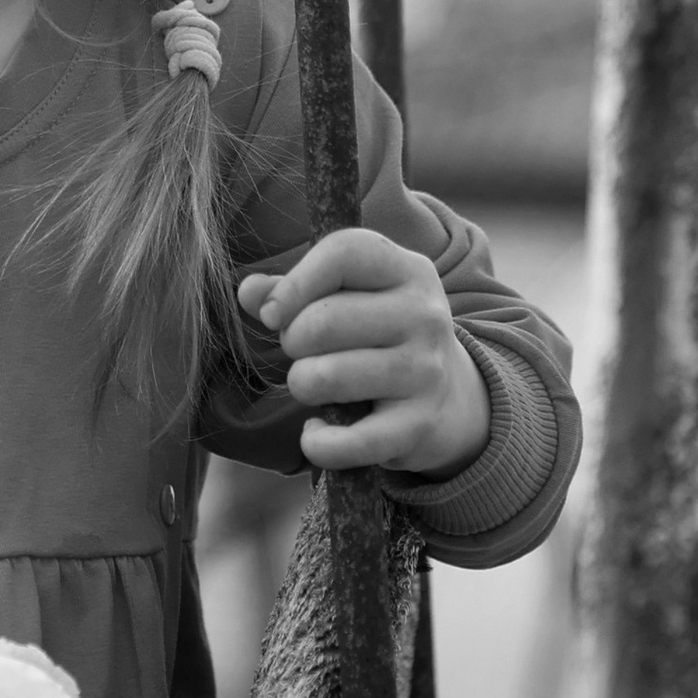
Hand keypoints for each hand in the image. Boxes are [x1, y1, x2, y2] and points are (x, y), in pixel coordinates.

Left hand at [237, 227, 489, 478]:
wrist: (448, 399)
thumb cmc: (378, 337)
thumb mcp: (348, 297)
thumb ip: (291, 290)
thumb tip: (250, 293)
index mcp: (407, 270)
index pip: (344, 253)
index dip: (295, 283)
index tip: (274, 312)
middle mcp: (424, 315)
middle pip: (323, 321)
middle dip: (292, 341)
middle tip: (304, 352)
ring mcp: (425, 372)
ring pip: (326, 377)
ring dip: (301, 385)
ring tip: (315, 384)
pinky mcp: (418, 426)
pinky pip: (347, 442)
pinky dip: (318, 443)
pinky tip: (317, 433)